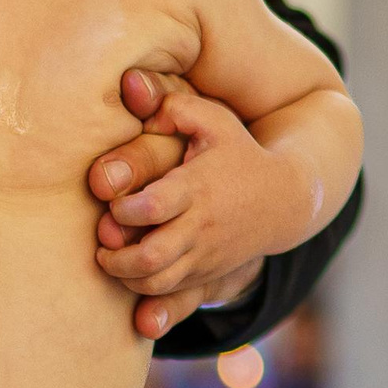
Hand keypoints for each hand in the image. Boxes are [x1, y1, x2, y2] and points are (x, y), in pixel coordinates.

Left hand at [91, 70, 286, 339]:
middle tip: (103, 243)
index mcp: (197, 187)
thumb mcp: (215, 119)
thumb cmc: (238, 152)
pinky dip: (147, 294)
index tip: (115, 203)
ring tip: (112, 260)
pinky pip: (174, 295)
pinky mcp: (209, 274)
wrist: (285, 198)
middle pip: (152, 256)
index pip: (154, 207)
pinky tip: (133, 277)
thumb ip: (175, 105)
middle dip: (116, 257)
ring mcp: (206, 254)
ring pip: (159, 282)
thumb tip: (132, 93)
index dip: (124, 210)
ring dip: (127, 278)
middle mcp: (201, 226)